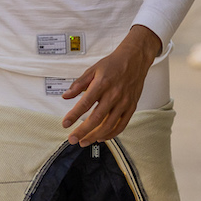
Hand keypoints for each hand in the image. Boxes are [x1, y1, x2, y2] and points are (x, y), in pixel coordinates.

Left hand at [61, 25, 160, 145]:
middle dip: (82, 131)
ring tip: (84, 141)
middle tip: (72, 139)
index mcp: (102, 83)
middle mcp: (114, 94)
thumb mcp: (93, 70)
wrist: (135, 59)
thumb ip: (78, 84)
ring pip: (108, 125)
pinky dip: (111, 134)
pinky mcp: (131, 107)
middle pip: (96, 118)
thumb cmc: (113, 64)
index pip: (85, 103)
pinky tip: (101, 137)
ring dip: (95, 136)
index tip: (65, 123)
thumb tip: (66, 96)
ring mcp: (124, 102)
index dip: (74, 115)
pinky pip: (121, 125)